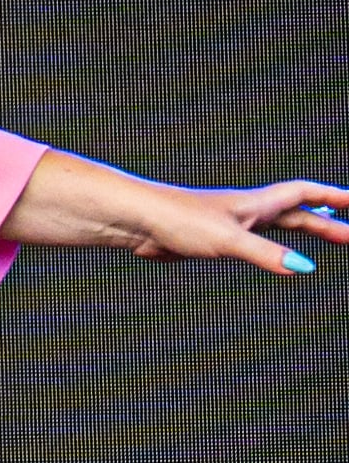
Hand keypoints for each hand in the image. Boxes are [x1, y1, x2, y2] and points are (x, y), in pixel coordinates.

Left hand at [7, 153, 339, 273]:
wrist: (134, 221)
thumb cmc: (176, 221)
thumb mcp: (229, 241)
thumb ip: (266, 255)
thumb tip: (304, 268)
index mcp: (257, 203)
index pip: (306, 194)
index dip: (335, 197)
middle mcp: (248, 210)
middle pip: (300, 212)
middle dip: (331, 220)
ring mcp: (232, 224)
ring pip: (281, 226)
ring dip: (310, 230)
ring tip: (335, 239)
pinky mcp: (214, 240)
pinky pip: (258, 241)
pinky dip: (280, 245)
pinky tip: (282, 256)